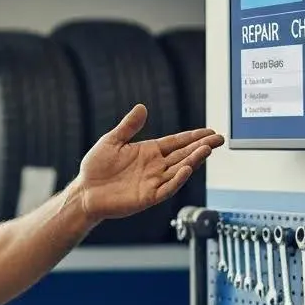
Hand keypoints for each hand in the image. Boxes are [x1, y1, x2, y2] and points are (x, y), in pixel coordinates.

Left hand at [75, 103, 223, 226]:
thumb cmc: (96, 167)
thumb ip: (128, 126)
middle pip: (183, 155)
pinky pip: (167, 188)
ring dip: (193, 160)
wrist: (85, 191)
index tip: (209, 132)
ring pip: (179, 170)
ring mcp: (153, 182)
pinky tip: (186, 169)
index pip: (176, 142)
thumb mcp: (112, 141)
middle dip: (201, 146)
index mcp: (148, 152)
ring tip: (206, 150)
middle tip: (219, 139)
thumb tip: (141, 107)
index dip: (193, 137)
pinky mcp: (148, 196)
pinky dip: (177, 179)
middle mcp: (155, 166)